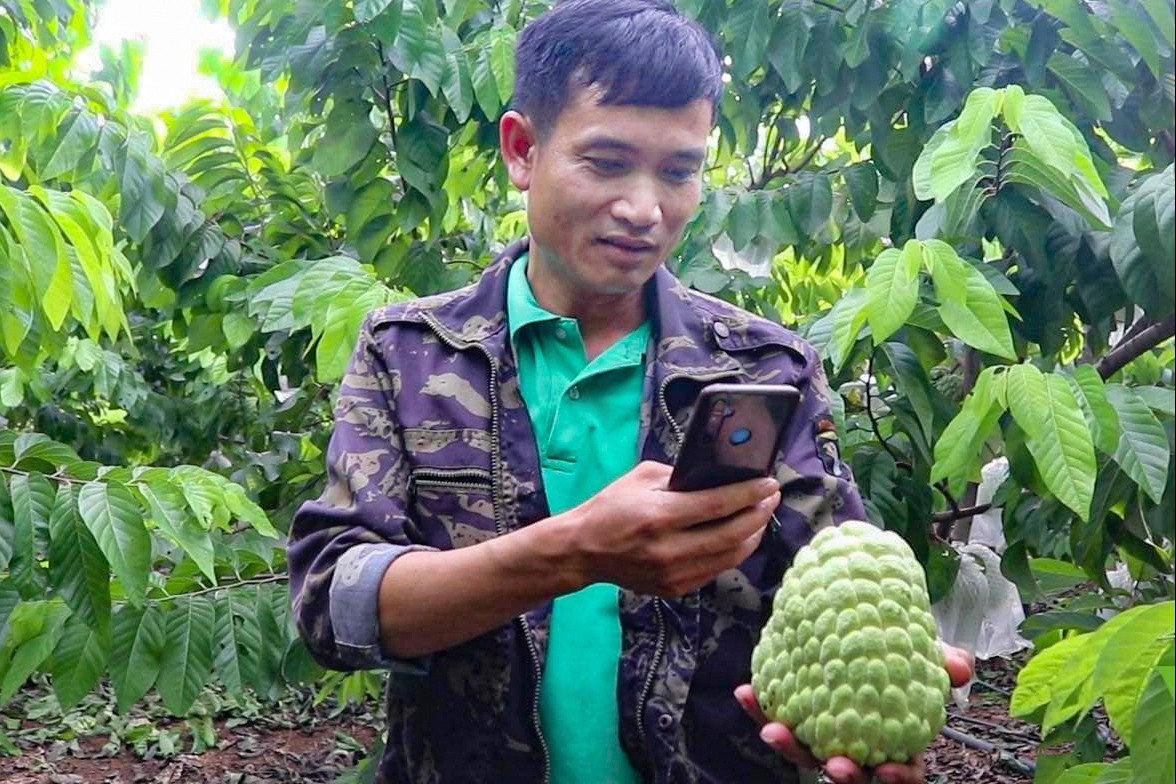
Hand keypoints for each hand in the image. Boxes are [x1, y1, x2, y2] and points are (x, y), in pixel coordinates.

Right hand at [565, 460, 779, 596]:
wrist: (583, 550)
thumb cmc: (610, 507)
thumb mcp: (641, 478)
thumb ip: (680, 476)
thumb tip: (717, 477)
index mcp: (659, 516)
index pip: (719, 505)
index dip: (750, 493)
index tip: (769, 483)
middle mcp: (668, 549)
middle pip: (732, 534)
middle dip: (759, 514)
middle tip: (772, 498)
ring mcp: (673, 573)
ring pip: (730, 557)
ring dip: (753, 535)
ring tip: (761, 516)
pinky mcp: (675, 588)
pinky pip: (716, 569)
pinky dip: (733, 551)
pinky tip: (739, 536)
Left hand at [733, 644, 974, 783]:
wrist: (857, 626)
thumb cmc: (898, 651)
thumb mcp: (926, 655)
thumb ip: (944, 661)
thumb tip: (959, 667)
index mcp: (897, 740)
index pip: (904, 772)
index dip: (897, 777)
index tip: (886, 770)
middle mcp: (857, 744)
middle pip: (849, 772)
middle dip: (840, 774)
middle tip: (834, 765)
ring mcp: (822, 731)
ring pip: (804, 751)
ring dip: (787, 744)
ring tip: (773, 730)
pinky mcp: (794, 712)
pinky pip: (774, 715)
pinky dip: (758, 707)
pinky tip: (745, 691)